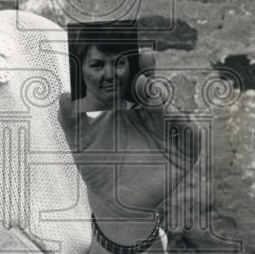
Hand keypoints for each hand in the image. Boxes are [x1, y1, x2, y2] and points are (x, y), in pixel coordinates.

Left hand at [58, 52, 199, 221]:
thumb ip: (70, 118)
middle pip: (156, 93)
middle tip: (142, 73)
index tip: (131, 53)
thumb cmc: (97, 166)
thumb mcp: (80, 141)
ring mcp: (169, 134)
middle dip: (151, 80)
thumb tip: (63, 95)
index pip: (134, 82)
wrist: (111, 200)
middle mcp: (151, 116)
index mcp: (130, 108)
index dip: (135, 67)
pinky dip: (187, 127)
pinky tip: (178, 120)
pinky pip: (191, 137)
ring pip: (174, 111)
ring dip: (166, 102)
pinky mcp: (183, 154)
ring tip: (154, 96)